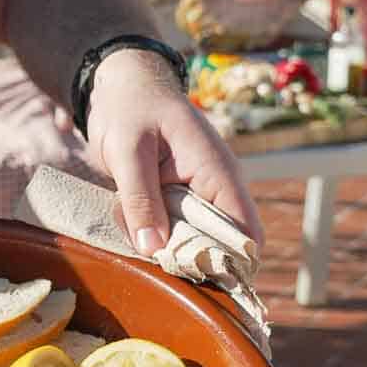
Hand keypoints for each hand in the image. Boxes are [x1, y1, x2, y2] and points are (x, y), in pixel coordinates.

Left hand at [85, 48, 262, 254]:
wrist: (121, 87)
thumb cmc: (130, 110)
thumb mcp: (127, 152)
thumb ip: (139, 200)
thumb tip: (152, 249)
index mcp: (218, 174)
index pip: (245, 234)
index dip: (227, 263)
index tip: (192, 279)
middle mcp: (218, 188)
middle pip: (222, 246)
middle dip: (192, 262)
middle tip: (155, 268)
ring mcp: (200, 194)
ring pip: (197, 242)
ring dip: (171, 251)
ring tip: (140, 247)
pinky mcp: (180, 199)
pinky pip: (178, 230)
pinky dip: (160, 238)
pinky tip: (136, 236)